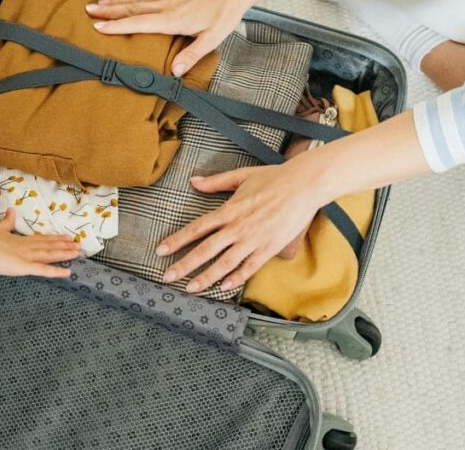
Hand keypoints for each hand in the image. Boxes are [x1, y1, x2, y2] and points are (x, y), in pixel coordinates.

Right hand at [0, 209, 79, 277]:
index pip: (42, 239)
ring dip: (64, 254)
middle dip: (64, 246)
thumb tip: (11, 210)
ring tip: (78, 253)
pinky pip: (42, 270)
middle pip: (49, 246)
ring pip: (49, 255)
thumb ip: (6, 222)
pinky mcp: (23, 267)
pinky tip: (67, 272)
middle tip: (79, 245)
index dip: (56, 239)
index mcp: (20, 240)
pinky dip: (55, 271)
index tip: (68, 237)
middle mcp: (26, 247)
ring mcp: (26, 256)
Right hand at [86, 0, 287, 75]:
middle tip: (87, 11)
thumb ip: (192, 55)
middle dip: (108, 11)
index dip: (117, 26)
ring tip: (98, 3)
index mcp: (172, 19)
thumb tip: (175, 71)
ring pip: (136, 0)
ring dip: (115, 2)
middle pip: (131, 8)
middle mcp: (166, 6)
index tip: (98, 27)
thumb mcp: (212, 39)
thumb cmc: (225, 13)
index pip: (138, 23)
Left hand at [157, 155, 329, 292]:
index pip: (196, 228)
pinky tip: (224, 287)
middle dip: (184, 265)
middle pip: (205, 250)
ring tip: (190, 288)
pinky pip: (250, 267)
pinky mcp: (269, 248)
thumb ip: (215, 182)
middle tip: (167, 277)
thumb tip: (193, 181)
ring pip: (225, 263)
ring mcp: (253, 240)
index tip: (161, 251)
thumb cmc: (274, 178)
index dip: (177, 240)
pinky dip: (236, 278)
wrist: (304, 185)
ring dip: (206, 277)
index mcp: (228, 210)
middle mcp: (237, 227)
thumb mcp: (241, 176)